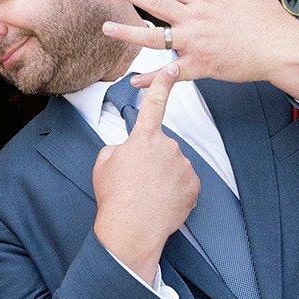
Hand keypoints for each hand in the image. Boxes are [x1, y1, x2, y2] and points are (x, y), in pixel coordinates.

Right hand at [91, 67, 198, 281]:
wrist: (132, 230)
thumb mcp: (104, 163)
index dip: (163, 82)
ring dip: (165, 176)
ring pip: (174, 164)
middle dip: (153, 159)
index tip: (171, 68)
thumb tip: (129, 147)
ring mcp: (183, 165)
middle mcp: (168, 146)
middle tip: (138, 181)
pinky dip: (176, 190)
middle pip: (162, 146)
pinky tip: (162, 202)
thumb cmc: (115, 197)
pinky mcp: (194, 184)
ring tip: (149, 195)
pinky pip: (185, 182)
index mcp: (144, 138)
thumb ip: (119, 146)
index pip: (155, 102)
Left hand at [103, 0, 298, 104]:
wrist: (283, 50)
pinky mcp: (202, 66)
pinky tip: (135, 82)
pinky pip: (171, 74)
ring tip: (107, 28)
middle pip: (156, 3)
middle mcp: (197, 19)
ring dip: (129, 33)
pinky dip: (152, 80)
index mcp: (206, 2)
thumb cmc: (272, 24)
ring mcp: (196, 43)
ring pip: (155, 37)